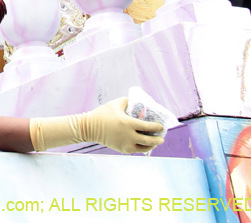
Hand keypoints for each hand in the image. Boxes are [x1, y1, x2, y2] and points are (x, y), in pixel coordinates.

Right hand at [30, 97, 164, 152]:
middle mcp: (129, 136)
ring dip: (152, 145)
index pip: (148, 127)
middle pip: (149, 140)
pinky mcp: (122, 149)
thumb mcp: (115, 104)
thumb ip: (127, 101)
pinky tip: (144, 145)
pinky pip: (136, 150)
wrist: (89, 128)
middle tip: (161, 137)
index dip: (157, 127)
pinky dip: (142, 148)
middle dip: (158, 139)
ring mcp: (126, 144)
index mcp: (128, 123)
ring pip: (144, 148)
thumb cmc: (102, 114)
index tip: (161, 126)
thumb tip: (136, 100)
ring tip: (155, 142)